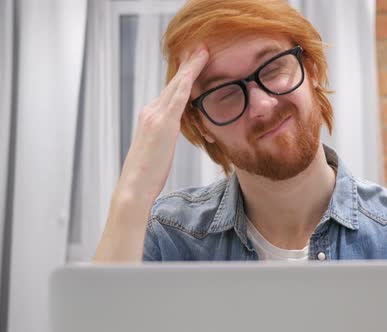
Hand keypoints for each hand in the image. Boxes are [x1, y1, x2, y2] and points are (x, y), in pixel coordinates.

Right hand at [115, 45, 208, 203]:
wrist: (133, 188)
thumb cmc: (147, 175)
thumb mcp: (158, 151)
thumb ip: (164, 138)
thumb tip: (171, 136)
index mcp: (150, 118)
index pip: (169, 93)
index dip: (182, 76)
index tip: (192, 62)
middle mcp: (150, 112)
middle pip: (172, 84)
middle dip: (187, 65)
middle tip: (200, 47)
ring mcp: (155, 116)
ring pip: (176, 85)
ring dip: (190, 66)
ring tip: (202, 51)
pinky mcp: (162, 123)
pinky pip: (178, 95)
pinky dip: (187, 79)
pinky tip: (197, 67)